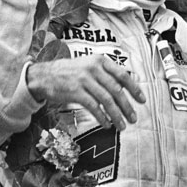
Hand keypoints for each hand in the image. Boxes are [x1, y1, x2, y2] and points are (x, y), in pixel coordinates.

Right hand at [26, 55, 146, 130]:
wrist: (45, 75)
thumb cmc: (70, 72)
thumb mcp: (89, 66)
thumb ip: (106, 74)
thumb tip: (125, 88)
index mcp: (100, 60)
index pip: (122, 75)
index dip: (134, 89)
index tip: (142, 100)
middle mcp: (94, 68)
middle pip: (116, 90)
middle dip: (127, 106)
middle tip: (133, 118)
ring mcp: (84, 79)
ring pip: (107, 100)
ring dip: (117, 115)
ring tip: (122, 126)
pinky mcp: (76, 91)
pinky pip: (94, 107)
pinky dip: (102, 117)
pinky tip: (106, 124)